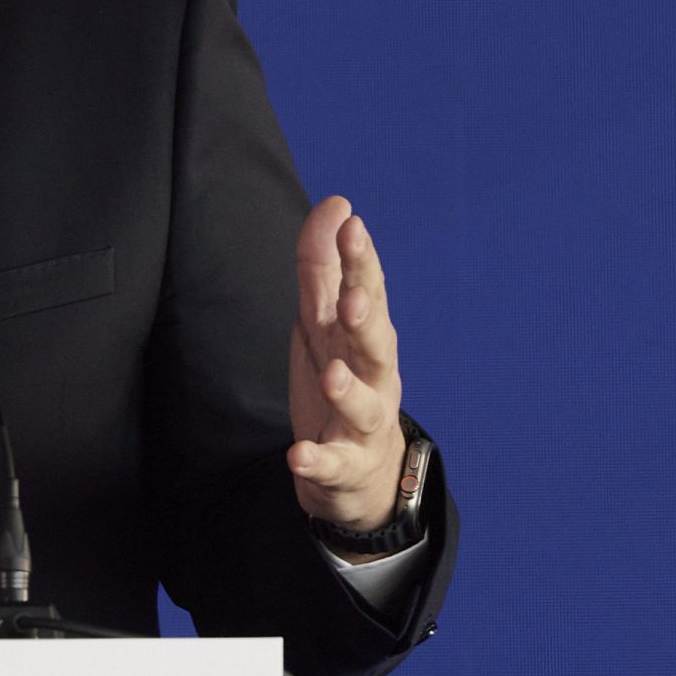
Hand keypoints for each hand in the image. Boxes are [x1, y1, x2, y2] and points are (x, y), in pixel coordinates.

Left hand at [287, 197, 406, 544]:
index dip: (360, 262)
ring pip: (364, 406)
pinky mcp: (343, 465)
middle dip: (367, 322)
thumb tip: (337, 204)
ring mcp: (362, 423)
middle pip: (376, 345)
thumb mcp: (325, 321)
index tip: (352, 228)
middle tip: (352, 301)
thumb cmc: (344, 377)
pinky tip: (299, 456)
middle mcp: (374, 375)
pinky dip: (317, 462)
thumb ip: (323, 266)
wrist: (362, 471)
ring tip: (333, 376)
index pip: (367, 292)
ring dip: (348, 390)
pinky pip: (332, 465)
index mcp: (365, 336)